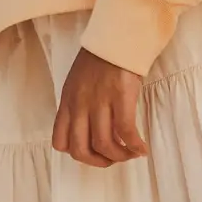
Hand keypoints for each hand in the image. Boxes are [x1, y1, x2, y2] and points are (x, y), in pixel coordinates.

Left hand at [52, 48, 148, 167]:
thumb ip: (78, 107)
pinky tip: (142, 147)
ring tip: (131, 152)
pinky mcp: (120, 97)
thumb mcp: (77, 84)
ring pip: (104, 145)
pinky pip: (126, 133)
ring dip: (120, 156)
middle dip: (99, 161)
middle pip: (80, 150)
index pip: (60, 141)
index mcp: (68, 102)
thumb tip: (88, 135)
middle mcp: (79, 104)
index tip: (94, 151)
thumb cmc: (98, 62)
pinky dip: (135, 146)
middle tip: (114, 157)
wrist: (115, 39)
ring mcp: (99, 101)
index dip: (78, 153)